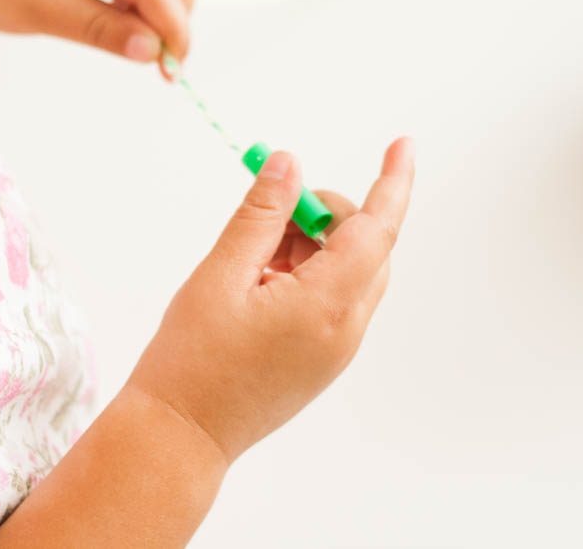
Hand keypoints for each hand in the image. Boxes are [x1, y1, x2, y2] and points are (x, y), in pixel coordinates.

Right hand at [127, 137, 414, 461]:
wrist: (180, 438)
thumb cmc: (192, 361)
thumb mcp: (221, 274)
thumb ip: (260, 214)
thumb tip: (289, 165)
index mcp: (326, 306)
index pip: (376, 229)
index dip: (392, 182)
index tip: (403, 145)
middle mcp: (344, 330)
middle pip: (365, 249)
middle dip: (328, 215)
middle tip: (276, 204)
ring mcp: (336, 350)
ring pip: (348, 274)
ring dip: (311, 245)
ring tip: (252, 252)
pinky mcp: (321, 360)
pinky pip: (332, 300)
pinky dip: (305, 274)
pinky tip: (258, 278)